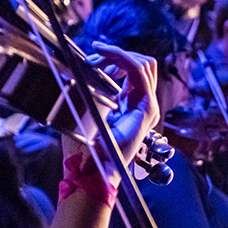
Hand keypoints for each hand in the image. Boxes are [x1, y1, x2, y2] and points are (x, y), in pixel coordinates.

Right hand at [81, 42, 160, 167]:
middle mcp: (149, 107)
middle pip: (144, 65)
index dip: (118, 54)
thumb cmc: (93, 157)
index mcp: (145, 110)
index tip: (97, 48)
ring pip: (139, 71)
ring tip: (94, 65)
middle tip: (93, 58)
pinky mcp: (133, 109)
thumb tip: (78, 72)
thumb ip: (85, 98)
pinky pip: (131, 82)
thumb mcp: (88, 125)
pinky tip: (100, 74)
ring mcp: (143, 108)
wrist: (96, 179)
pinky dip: (117, 72)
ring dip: (117, 62)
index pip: (138, 69)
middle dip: (119, 56)